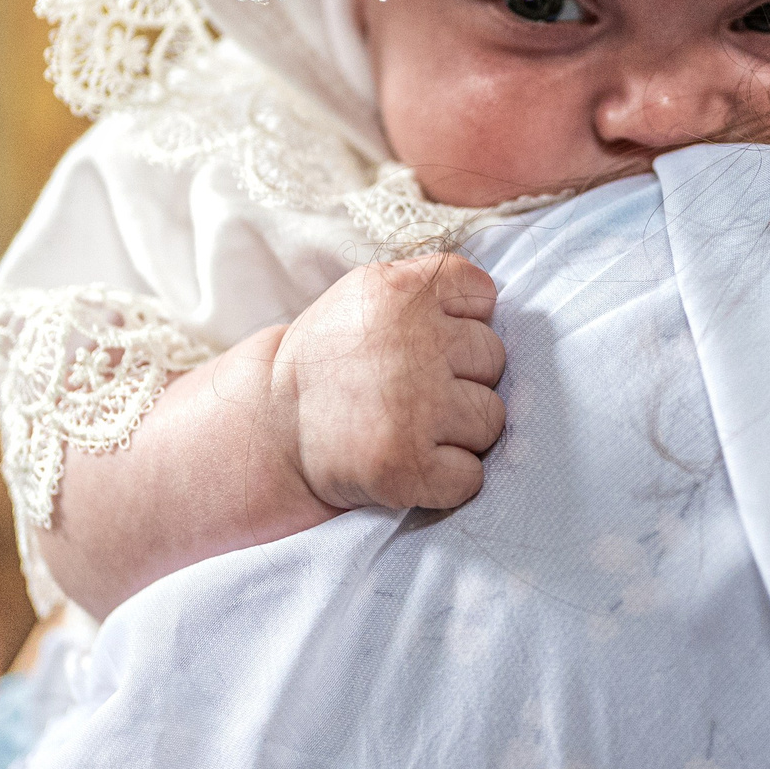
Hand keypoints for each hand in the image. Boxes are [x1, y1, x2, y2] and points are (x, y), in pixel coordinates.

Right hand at [270, 254, 507, 511]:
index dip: (462, 322)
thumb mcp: (366, 293)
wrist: (271, 427)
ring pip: (492, 420)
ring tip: (411, 427)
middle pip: (493, 360)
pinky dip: (449, 480)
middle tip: (414, 391)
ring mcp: (414, 408)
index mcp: (402, 292)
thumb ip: (428, 288)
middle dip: (463, 378)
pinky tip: (412, 464)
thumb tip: (498, 310)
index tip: (427, 341)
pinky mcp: (408, 465)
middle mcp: (413, 344)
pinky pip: (471, 476)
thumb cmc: (332, 360)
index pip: (482, 295)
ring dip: (461, 432)